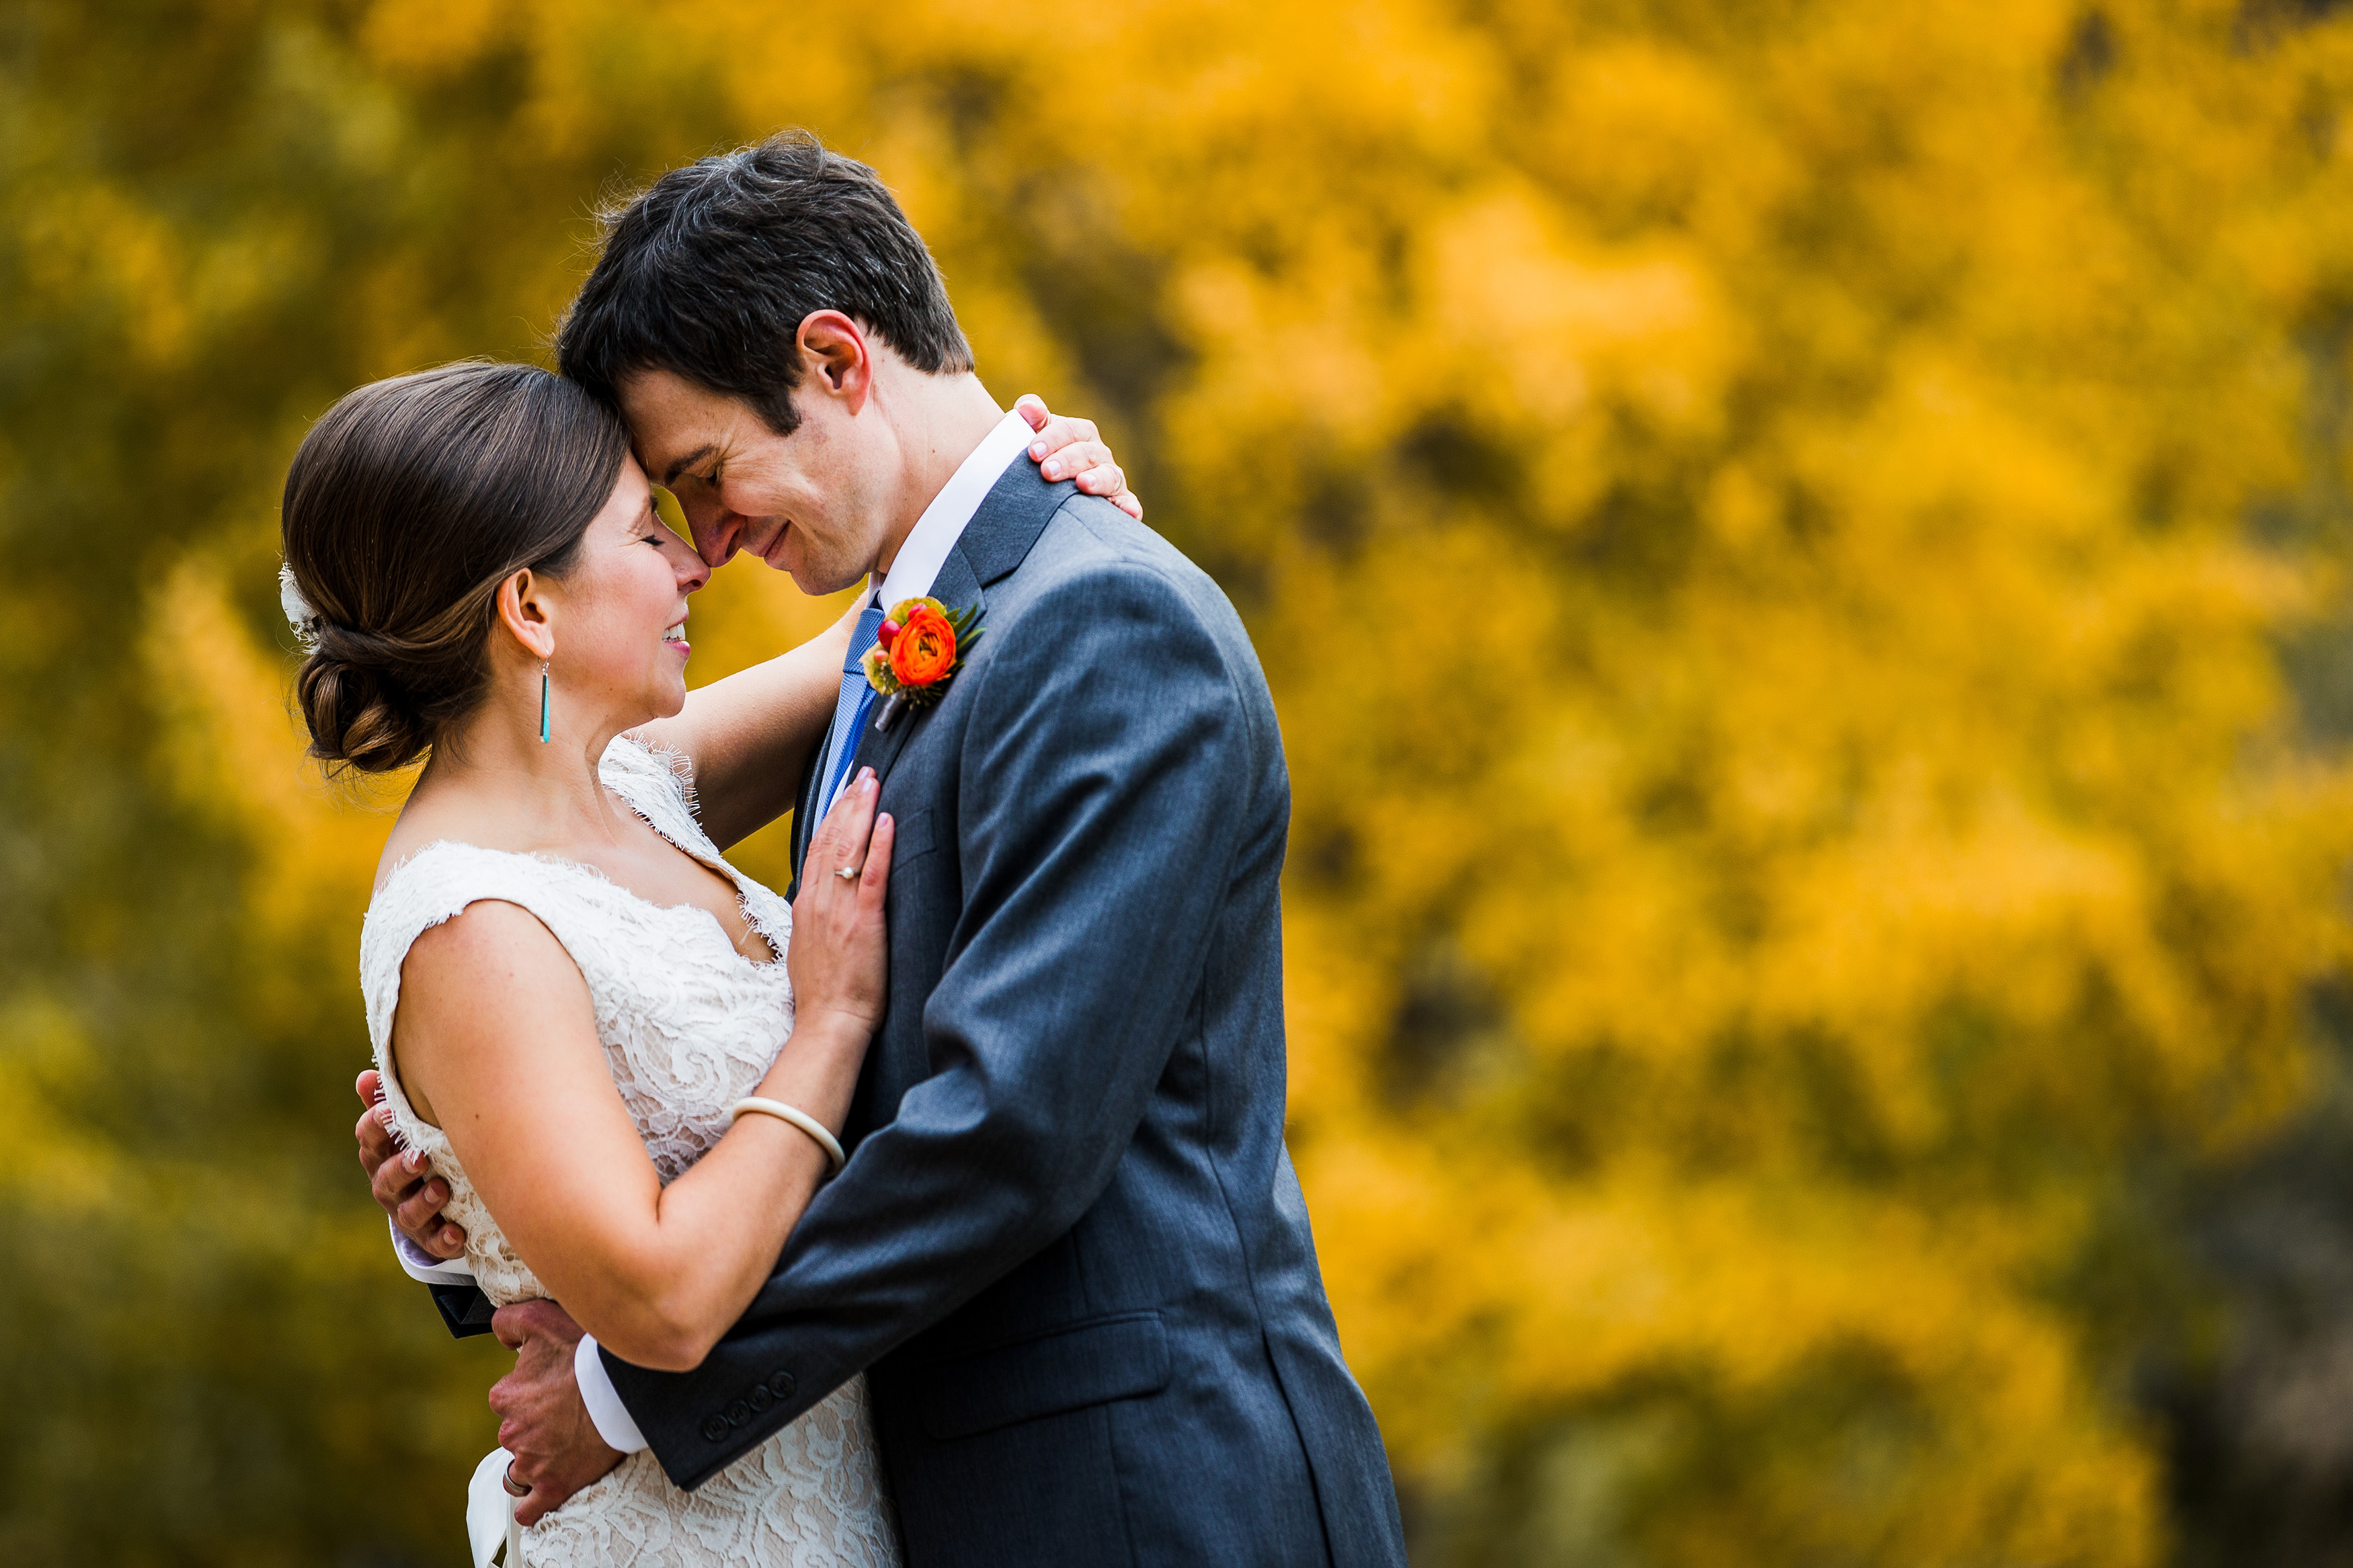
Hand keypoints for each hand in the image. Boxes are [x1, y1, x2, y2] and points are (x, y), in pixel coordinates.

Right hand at [354, 1068, 466, 1258]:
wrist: (435, 1202)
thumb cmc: (419, 1149)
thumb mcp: (405, 1126)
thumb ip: (387, 1101)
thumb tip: (367, 1076)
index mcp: (382, 1155)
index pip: (370, 1140)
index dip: (376, 1126)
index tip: (388, 1111)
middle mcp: (390, 1186)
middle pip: (386, 1179)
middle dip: (401, 1168)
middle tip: (419, 1157)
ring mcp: (408, 1214)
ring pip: (408, 1213)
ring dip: (424, 1202)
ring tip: (441, 1189)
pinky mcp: (430, 1237)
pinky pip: (434, 1242)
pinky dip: (444, 1239)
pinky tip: (457, 1233)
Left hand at [490, 1299, 624, 1525]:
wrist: (622, 1387)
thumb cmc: (585, 1351)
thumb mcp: (540, 1319)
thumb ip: (508, 1322)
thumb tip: (501, 1337)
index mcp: (506, 1397)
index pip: (508, 1399)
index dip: (531, 1393)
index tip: (555, 1389)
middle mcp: (512, 1432)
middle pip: (517, 1433)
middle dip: (536, 1427)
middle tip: (569, 1414)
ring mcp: (532, 1463)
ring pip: (522, 1468)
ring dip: (538, 1460)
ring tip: (566, 1447)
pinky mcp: (553, 1486)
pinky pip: (530, 1508)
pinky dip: (532, 1506)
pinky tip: (539, 1498)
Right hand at [788, 768, 894, 1038]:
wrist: (828, 1024)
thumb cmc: (825, 994)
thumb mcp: (810, 948)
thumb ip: (818, 918)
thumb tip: (825, 900)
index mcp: (807, 906)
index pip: (817, 847)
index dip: (831, 814)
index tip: (844, 789)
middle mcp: (819, 901)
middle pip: (831, 838)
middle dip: (848, 802)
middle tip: (864, 772)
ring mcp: (839, 911)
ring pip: (848, 849)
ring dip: (862, 812)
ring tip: (874, 782)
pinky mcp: (863, 924)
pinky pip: (872, 877)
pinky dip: (880, 847)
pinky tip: (888, 822)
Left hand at [1016, 395, 1142, 520]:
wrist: (1047, 489)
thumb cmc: (1040, 458)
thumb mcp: (1033, 434)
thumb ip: (1031, 418)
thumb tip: (1027, 408)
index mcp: (1080, 433)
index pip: (1070, 430)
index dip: (1052, 438)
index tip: (1033, 452)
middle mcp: (1099, 454)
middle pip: (1087, 453)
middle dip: (1067, 461)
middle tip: (1047, 471)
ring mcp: (1110, 478)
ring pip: (1109, 476)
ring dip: (1098, 480)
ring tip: (1083, 484)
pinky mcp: (1119, 502)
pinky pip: (1128, 504)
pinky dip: (1130, 507)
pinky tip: (1129, 513)